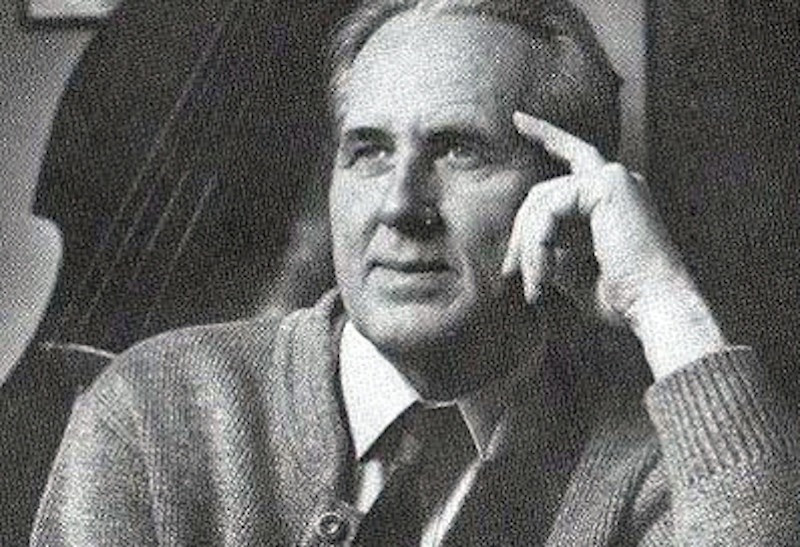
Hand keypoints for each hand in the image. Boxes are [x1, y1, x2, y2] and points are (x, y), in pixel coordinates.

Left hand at [502, 112, 727, 379]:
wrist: (655, 308)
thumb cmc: (621, 299)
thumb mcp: (574, 269)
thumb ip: (551, 246)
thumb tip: (521, 244)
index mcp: (615, 196)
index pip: (573, 156)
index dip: (545, 134)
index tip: (517, 120)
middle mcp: (618, 180)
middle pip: (543, 192)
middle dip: (521, 235)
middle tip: (508, 274)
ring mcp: (614, 178)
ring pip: (542, 204)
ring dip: (530, 249)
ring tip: (534, 289)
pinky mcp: (606, 185)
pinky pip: (549, 210)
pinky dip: (538, 246)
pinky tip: (542, 277)